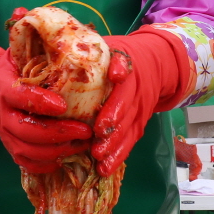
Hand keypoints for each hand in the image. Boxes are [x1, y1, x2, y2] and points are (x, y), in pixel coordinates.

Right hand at [0, 46, 90, 173]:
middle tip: (84, 130)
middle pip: (25, 130)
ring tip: (82, 142)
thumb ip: (30, 39)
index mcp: (3, 87)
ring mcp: (5, 134)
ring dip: (57, 150)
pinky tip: (67, 155)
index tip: (63, 105)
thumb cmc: (17, 69)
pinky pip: (27, 164)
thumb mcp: (20, 52)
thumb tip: (36, 18)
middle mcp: (2, 113)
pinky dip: (47, 164)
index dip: (39, 102)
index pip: (18, 96)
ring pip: (27, 150)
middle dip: (57, 133)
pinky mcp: (12, 148)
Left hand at [91, 29, 189, 176]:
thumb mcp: (110, 46)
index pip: (124, 85)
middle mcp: (136, 90)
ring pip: (129, 129)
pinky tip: (106, 168)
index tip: (103, 120)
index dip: (115, 101)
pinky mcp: (140, 122)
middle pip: (126, 111)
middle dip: (112, 130)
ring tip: (100, 160)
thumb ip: (90, 50)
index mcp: (128, 69)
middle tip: (97, 144)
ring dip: (115, 146)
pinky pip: (132, 140)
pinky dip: (120, 155)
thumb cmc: (119, 55)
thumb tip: (57, 47)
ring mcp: (140, 108)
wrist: (155, 62)